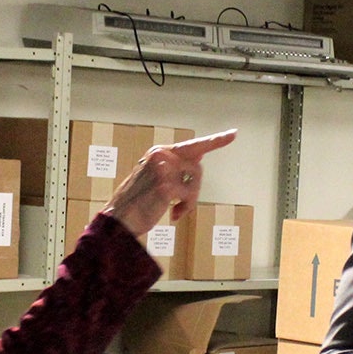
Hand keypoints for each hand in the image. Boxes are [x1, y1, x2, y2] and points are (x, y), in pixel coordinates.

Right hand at [104, 129, 237, 235]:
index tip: (233, 134)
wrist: (119, 219)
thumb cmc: (136, 203)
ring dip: (189, 201)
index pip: (192, 145)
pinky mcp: (166, 186)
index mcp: (158, 153)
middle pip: (197, 169)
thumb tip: (198, 159)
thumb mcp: (154, 178)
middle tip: (183, 206)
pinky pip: (190, 197)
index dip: (215, 141)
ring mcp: (163, 170)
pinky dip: (185, 209)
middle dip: (195, 188)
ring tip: (175, 210)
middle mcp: (161, 156)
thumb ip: (175, 168)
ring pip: (196, 183)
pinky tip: (173, 215)